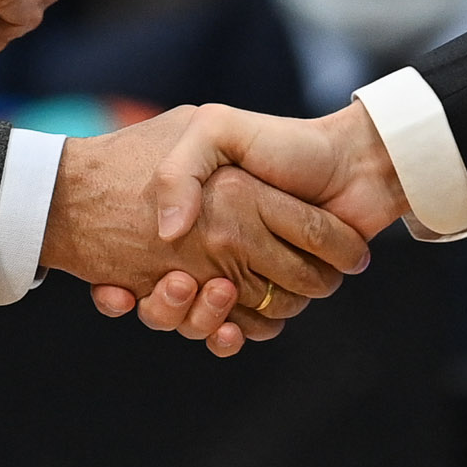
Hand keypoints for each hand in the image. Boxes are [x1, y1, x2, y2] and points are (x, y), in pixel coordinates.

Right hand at [43, 108, 371, 355]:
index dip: (120, 283)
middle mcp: (210, 246)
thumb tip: (168, 234)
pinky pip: (237, 331)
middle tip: (176, 283)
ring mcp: (239, 274)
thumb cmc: (283, 143)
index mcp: (190, 213)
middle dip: (162, 305)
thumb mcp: (214, 127)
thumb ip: (182, 169)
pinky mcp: (269, 297)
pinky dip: (227, 338)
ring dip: (192, 319)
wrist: (351, 164)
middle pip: (166, 299)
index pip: (139, 259)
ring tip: (203, 292)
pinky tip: (228, 331)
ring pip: (196, 320)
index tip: (115, 288)